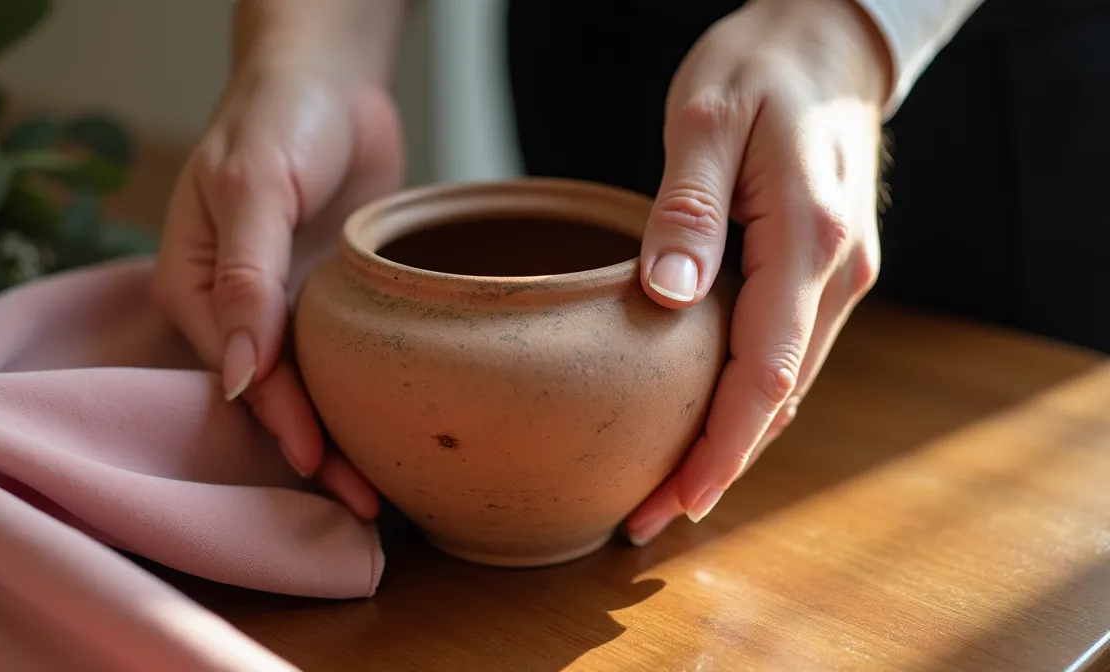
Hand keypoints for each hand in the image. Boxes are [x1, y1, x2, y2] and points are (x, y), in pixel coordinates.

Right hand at [151, 44, 402, 519]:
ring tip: (385, 492)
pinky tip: (394, 432)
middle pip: (272, 393)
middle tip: (367, 506)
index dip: (279, 416)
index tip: (317, 460)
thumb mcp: (254, 187)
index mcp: (192, 286)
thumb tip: (240, 374)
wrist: (330, 77)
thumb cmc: (276, 117)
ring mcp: (285, 306)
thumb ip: (247, 277)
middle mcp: (233, 308)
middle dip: (315, 450)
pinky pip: (341, 359)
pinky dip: (363, 397)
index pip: (238, 368)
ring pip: (310, 387)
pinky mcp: (328, 300)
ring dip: (343, 436)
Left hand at [626, 0, 890, 543]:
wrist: (827, 37)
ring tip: (668, 490)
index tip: (671, 502)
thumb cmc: (760, 64)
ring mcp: (839, 273)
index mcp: (807, 239)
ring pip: (785, 383)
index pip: (763, 375)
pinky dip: (747, 400)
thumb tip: (667, 298)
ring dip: (732, 442)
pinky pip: (786, 353)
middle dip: (716, 466)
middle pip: (777, 397)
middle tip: (646, 519)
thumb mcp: (707, 119)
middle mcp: (837, 269)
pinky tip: (706, 423)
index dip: (718, 450)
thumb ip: (688, 212)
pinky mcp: (824, 269)